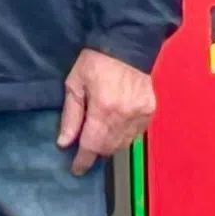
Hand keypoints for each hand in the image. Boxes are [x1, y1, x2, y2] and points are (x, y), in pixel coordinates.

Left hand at [58, 47, 156, 172]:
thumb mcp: (75, 83)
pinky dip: (124, 136)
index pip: (91, 145)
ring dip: (109, 146)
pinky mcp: (150, 112)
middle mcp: (124, 116)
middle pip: (108, 147)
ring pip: (122, 144)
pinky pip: (135, 135)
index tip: (76, 169)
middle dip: (95, 152)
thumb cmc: (96, 61)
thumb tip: (64, 143)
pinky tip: (116, 127)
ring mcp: (140, 115)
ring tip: (99, 137)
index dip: (83, 161)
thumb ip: (71, 115)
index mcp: (103, 108)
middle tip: (85, 147)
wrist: (127, 45)